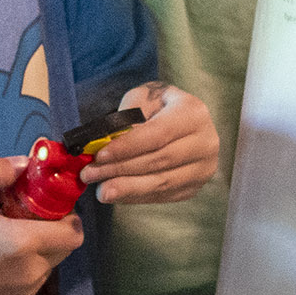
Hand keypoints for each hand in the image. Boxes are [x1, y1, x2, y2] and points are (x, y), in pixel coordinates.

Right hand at [0, 155, 79, 294]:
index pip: (73, 232)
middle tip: (27, 218)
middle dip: (53, 230)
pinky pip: (34, 281)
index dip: (67, 216)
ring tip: (9, 238)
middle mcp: (30, 272)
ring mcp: (24, 292)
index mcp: (23, 244)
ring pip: (50, 265)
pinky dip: (27, 268)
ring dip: (40, 250)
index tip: (48, 206)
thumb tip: (23, 163)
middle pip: (64, 248)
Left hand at [80, 82, 219, 204]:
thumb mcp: (142, 98)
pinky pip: (162, 195)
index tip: (100, 155)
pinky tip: (117, 194)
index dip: (128, 147)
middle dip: (120, 169)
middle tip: (90, 173)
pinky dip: (136, 196)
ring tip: (100, 190)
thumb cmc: (157, 107)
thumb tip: (106, 145)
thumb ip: (127, 118)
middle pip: (159, 160)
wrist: (182, 122)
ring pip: (161, 182)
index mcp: (193, 113)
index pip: (158, 134)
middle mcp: (206, 142)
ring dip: (126, 188)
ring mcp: (203, 169)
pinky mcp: (194, 187)